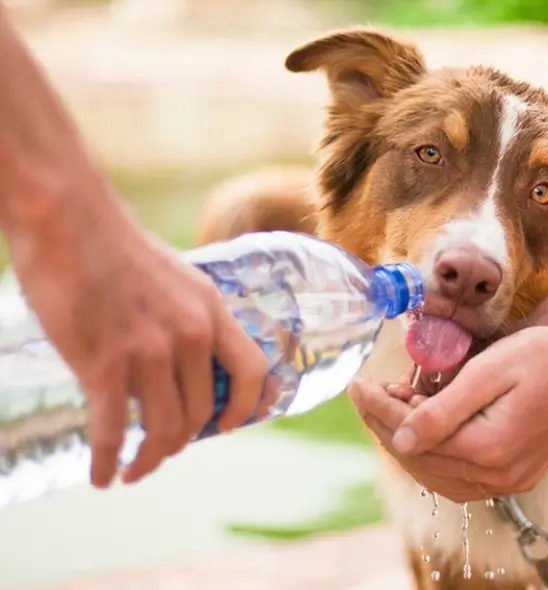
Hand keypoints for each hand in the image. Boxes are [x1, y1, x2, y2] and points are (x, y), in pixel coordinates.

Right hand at [7, 193, 270, 487]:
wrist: (68, 218)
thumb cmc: (115, 247)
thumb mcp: (176, 278)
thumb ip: (187, 318)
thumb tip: (183, 362)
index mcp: (211, 310)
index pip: (253, 371)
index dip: (248, 407)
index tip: (229, 427)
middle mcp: (189, 334)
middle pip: (202, 412)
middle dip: (182, 442)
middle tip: (162, 451)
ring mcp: (149, 350)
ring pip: (163, 428)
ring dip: (150, 459)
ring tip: (134, 470)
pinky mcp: (103, 363)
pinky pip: (113, 431)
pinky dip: (108, 461)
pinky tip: (101, 476)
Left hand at [349, 325, 547, 501]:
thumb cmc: (542, 358)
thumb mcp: (488, 372)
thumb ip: (442, 410)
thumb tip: (400, 439)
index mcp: (488, 448)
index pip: (414, 437)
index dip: (380, 411)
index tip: (359, 386)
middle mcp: (498, 475)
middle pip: (422, 461)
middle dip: (387, 426)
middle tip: (370, 394)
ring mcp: (509, 480)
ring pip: (437, 476)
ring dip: (408, 445)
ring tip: (393, 409)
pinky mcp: (517, 476)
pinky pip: (461, 479)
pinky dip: (434, 459)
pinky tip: (423, 434)